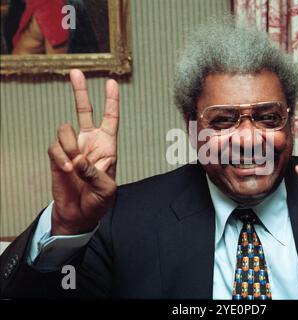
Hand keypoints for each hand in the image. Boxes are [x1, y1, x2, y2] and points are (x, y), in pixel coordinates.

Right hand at [48, 69, 118, 234]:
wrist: (79, 214)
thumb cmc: (98, 201)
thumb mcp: (107, 190)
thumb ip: (96, 173)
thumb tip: (79, 159)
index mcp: (107, 146)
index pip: (110, 119)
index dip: (112, 101)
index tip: (112, 82)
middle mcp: (89, 142)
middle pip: (84, 111)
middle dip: (80, 91)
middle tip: (76, 72)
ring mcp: (72, 147)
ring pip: (65, 129)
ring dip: (70, 146)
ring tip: (74, 166)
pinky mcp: (57, 156)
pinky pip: (54, 147)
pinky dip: (60, 158)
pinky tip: (66, 170)